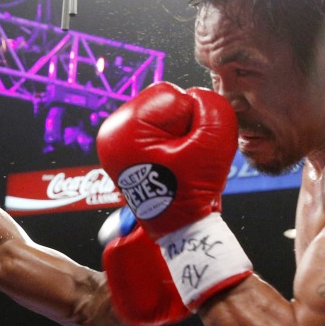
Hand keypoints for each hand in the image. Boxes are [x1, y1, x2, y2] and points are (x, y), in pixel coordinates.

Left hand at [97, 83, 252, 308]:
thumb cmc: (191, 192)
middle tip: (182, 159)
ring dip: (180, 135)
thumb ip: (214, 107)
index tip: (186, 152)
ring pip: (164, 116)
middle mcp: (111, 133)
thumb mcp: (213, 144)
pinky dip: (172, 143)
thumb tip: (198, 97)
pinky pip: (159, 129)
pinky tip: (173, 166)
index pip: (172, 95)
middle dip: (183, 126)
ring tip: (178, 164)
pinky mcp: (127, 150)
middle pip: (165, 102)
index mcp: (122, 129)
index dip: (191, 119)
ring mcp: (116, 142)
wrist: (179, 230)